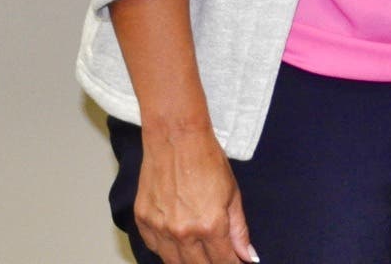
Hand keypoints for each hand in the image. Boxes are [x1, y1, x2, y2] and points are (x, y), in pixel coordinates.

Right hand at [134, 124, 256, 263]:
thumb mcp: (232, 194)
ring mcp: (160, 228)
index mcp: (210, 225)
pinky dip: (167, 250)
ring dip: (189, 261)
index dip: (232, 263)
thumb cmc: (208, 160)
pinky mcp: (142, 221)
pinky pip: (155, 248)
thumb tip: (248, 257)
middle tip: (218, 255)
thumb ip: (239, 230)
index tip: (236, 261)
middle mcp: (183, 232)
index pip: (223, 261)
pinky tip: (178, 242)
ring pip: (174, 262)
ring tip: (199, 253)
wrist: (176, 138)